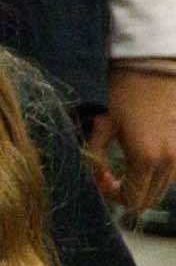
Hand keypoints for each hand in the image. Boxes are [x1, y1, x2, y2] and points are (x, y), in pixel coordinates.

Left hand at [88, 65, 175, 213]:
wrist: (154, 66)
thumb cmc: (124, 92)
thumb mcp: (103, 126)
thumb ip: (97, 156)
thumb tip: (98, 176)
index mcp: (146, 159)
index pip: (132, 199)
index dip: (113, 196)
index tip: (102, 180)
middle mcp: (170, 162)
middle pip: (150, 199)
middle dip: (128, 193)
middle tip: (111, 177)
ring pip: (163, 186)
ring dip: (144, 183)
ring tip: (127, 166)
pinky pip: (173, 171)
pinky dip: (158, 172)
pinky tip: (144, 156)